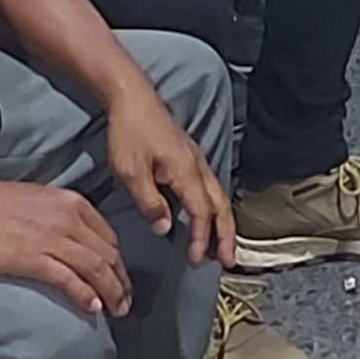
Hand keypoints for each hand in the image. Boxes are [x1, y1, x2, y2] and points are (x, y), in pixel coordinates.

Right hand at [0, 176, 132, 316]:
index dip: (119, 262)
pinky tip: (92, 307)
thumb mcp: (42, 200)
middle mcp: (70, 219)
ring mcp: (53, 239)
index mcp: (73, 204)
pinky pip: (69, 279)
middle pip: (108, 255)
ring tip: (115, 309)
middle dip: (121, 281)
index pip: (109, 237)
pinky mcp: (34, 258)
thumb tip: (74, 242)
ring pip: (96, 269)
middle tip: (124, 302)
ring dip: (111, 292)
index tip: (120, 278)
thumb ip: (63, 218)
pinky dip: (85, 295)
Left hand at [104, 89, 234, 267]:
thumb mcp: (131, 171)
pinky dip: (215, 209)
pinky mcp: (190, 157)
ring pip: (219, 197)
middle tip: (229, 260)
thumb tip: (164, 227)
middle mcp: (198, 166)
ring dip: (224, 223)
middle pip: (222, 206)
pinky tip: (208, 217)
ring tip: (224, 246)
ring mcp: (196, 161)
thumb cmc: (130, 131)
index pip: (202, 212)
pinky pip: (211, 188)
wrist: (132, 98)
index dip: (202, 238)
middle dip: (227, 235)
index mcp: (186, 171)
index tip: (198, 259)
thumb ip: (149, 202)